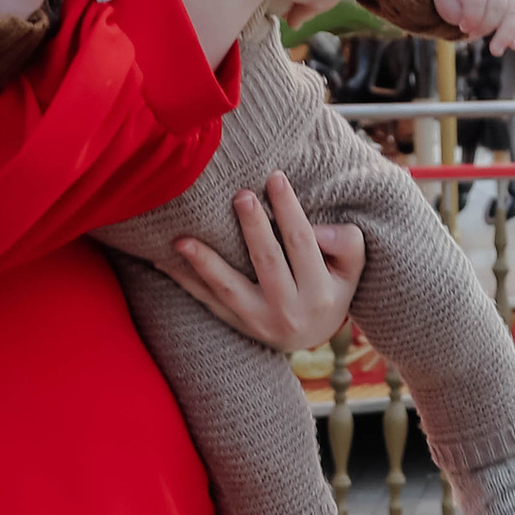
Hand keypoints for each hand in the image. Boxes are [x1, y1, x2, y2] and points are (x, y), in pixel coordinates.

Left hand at [172, 172, 366, 351]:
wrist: (309, 336)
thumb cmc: (330, 287)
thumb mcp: (351, 269)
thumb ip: (345, 243)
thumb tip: (317, 230)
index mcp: (321, 295)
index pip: (302, 244)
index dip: (289, 210)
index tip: (275, 177)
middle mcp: (289, 312)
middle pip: (267, 262)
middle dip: (253, 228)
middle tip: (240, 195)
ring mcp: (258, 322)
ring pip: (229, 289)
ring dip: (204, 263)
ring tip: (181, 239)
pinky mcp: (235, 325)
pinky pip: (207, 301)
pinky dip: (184, 281)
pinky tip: (163, 260)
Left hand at [434, 0, 514, 49]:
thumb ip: (453, 12)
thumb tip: (470, 26)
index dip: (471, 16)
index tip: (463, 27)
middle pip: (498, 4)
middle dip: (486, 26)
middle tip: (472, 36)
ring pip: (514, 10)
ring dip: (506, 34)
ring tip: (496, 51)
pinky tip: (513, 45)